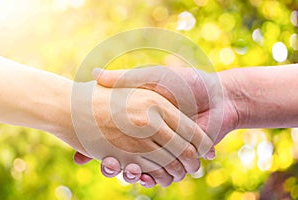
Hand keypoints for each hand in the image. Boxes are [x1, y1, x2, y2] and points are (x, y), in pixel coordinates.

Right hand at [91, 66, 238, 186]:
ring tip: (126, 171)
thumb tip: (94, 75)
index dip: (101, 141)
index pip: (115, 132)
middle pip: (126, 153)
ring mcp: (164, 146)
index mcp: (143, 116)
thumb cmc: (187, 82)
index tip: (91, 145)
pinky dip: (153, 178)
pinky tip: (146, 178)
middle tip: (105, 165)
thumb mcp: (153, 76)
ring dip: (132, 173)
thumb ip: (126, 77)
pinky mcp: (178, 158)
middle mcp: (151, 133)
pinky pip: (162, 172)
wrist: (222, 96)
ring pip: (142, 166)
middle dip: (115, 163)